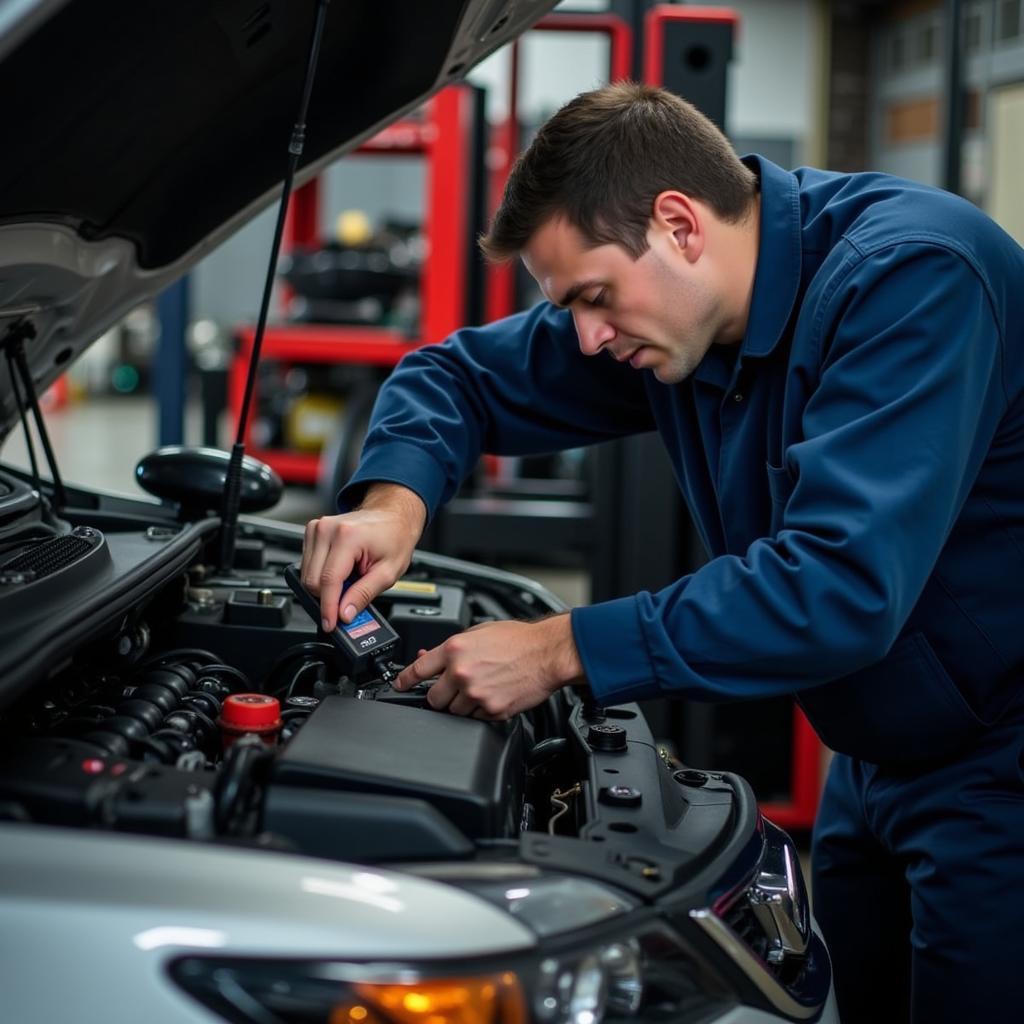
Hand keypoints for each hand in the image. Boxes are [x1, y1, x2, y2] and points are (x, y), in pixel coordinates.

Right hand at [301, 483, 426, 631]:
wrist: (393, 517)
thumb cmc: (394, 538)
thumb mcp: (388, 573)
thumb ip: (363, 595)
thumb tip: (344, 614)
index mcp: (347, 537)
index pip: (328, 582)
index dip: (328, 608)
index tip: (330, 624)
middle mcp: (327, 529)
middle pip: (312, 580)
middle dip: (328, 598)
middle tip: (348, 601)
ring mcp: (318, 528)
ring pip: (307, 574)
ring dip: (325, 586)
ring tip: (349, 579)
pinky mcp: (313, 531)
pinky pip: (308, 564)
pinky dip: (321, 574)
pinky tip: (340, 571)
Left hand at [393, 615, 584, 719]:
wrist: (547, 653)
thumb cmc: (518, 640)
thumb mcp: (479, 632)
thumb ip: (452, 648)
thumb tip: (428, 657)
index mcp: (455, 649)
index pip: (418, 670)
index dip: (404, 680)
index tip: (399, 686)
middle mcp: (461, 672)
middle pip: (433, 698)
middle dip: (440, 695)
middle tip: (454, 688)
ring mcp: (476, 694)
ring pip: (454, 711)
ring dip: (462, 704)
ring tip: (482, 687)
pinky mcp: (491, 710)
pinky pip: (475, 718)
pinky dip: (481, 711)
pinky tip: (494, 694)